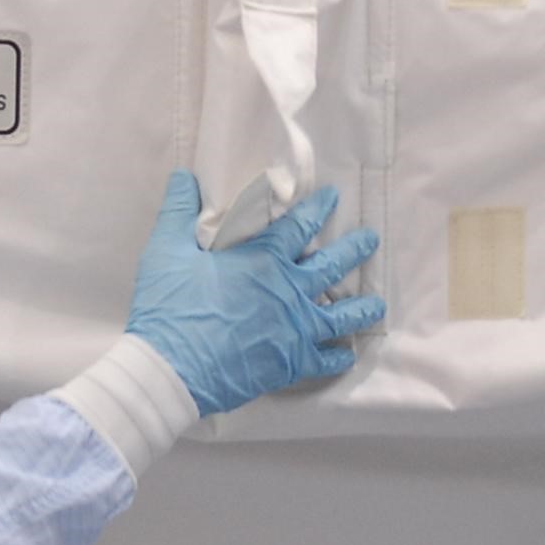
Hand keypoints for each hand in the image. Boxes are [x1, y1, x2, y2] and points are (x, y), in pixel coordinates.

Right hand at [126, 172, 385, 415]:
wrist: (172, 369)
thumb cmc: (170, 308)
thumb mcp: (165, 251)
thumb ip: (178, 210)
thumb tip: (185, 176)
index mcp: (263, 259)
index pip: (299, 225)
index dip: (318, 208)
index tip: (334, 197)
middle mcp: (289, 290)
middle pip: (333, 265)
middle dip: (355, 249)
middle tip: (371, 240)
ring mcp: (296, 328)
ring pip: (342, 315)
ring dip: (362, 307)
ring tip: (378, 303)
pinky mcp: (292, 362)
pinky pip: (325, 360)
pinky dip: (338, 357)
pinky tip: (347, 354)